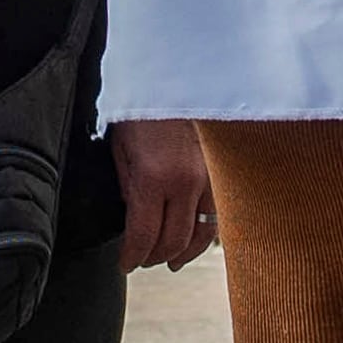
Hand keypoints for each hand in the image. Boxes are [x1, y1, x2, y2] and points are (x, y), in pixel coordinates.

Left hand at [112, 119, 215, 271]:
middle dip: (155, 257)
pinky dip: (205, 234)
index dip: (133, 256)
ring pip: (201, 234)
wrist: (173, 79)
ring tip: (169, 261)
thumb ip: (129, 188)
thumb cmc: (142, 108)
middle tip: (142, 261)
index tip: (125, 264)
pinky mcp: (221, 174)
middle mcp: (186, 183)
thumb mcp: (120, 149)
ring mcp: (209, 179)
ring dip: (184, 253)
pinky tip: (194, 240)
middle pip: (174, 241)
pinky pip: (217, 216)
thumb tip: (135, 217)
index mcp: (154, 178)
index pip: (145, 234)